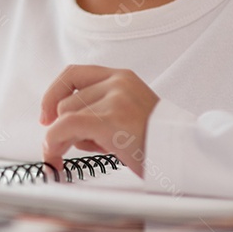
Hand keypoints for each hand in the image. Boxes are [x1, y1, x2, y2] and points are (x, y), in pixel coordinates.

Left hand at [39, 65, 158, 176]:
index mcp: (122, 77)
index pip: (73, 73)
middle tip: (70, 147)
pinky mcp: (111, 119)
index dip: (53, 93)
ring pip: (64, 115)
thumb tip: (56, 120)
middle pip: (66, 100)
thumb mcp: (127, 114)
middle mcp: (118, 82)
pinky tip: (55, 158)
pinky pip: (65, 126)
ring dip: (68, 139)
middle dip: (63, 127)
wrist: (187, 156)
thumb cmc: (156, 143)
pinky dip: (53, 142)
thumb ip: (99, 108)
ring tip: (97, 150)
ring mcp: (116, 99)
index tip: (46, 115)